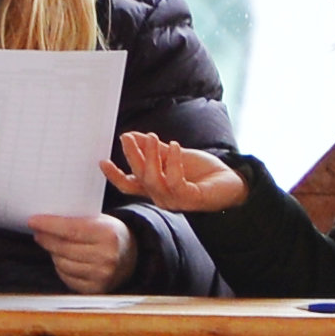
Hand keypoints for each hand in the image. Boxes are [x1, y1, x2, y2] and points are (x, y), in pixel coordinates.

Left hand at [30, 211, 128, 292]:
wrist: (132, 257)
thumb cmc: (110, 235)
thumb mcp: (101, 221)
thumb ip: (77, 220)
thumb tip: (45, 222)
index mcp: (108, 235)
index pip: (71, 230)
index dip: (49, 226)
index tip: (33, 221)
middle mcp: (106, 257)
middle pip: (63, 248)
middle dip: (46, 239)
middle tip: (38, 233)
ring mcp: (101, 275)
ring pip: (62, 264)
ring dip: (54, 254)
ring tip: (54, 246)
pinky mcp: (95, 289)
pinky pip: (67, 277)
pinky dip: (61, 268)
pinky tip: (64, 260)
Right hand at [105, 132, 243, 214]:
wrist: (232, 183)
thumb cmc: (203, 172)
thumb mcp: (175, 156)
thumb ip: (155, 149)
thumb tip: (131, 135)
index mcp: (155, 187)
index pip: (129, 185)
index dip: (114, 175)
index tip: (102, 161)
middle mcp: (161, 196)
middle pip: (138, 178)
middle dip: (131, 156)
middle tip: (127, 137)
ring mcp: (174, 200)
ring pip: (153, 179)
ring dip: (150, 156)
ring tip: (151, 136)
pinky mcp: (189, 198)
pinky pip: (174, 180)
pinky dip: (172, 161)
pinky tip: (174, 146)